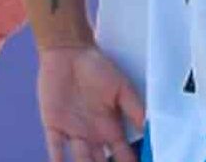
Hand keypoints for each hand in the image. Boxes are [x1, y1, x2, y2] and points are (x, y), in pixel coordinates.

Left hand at [36, 45, 143, 161]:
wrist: (70, 54)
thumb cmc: (98, 67)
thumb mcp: (122, 88)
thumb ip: (135, 108)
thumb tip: (151, 127)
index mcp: (111, 126)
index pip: (122, 153)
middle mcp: (94, 135)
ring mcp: (73, 132)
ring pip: (81, 160)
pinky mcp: (54, 127)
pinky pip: (56, 149)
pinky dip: (58, 161)